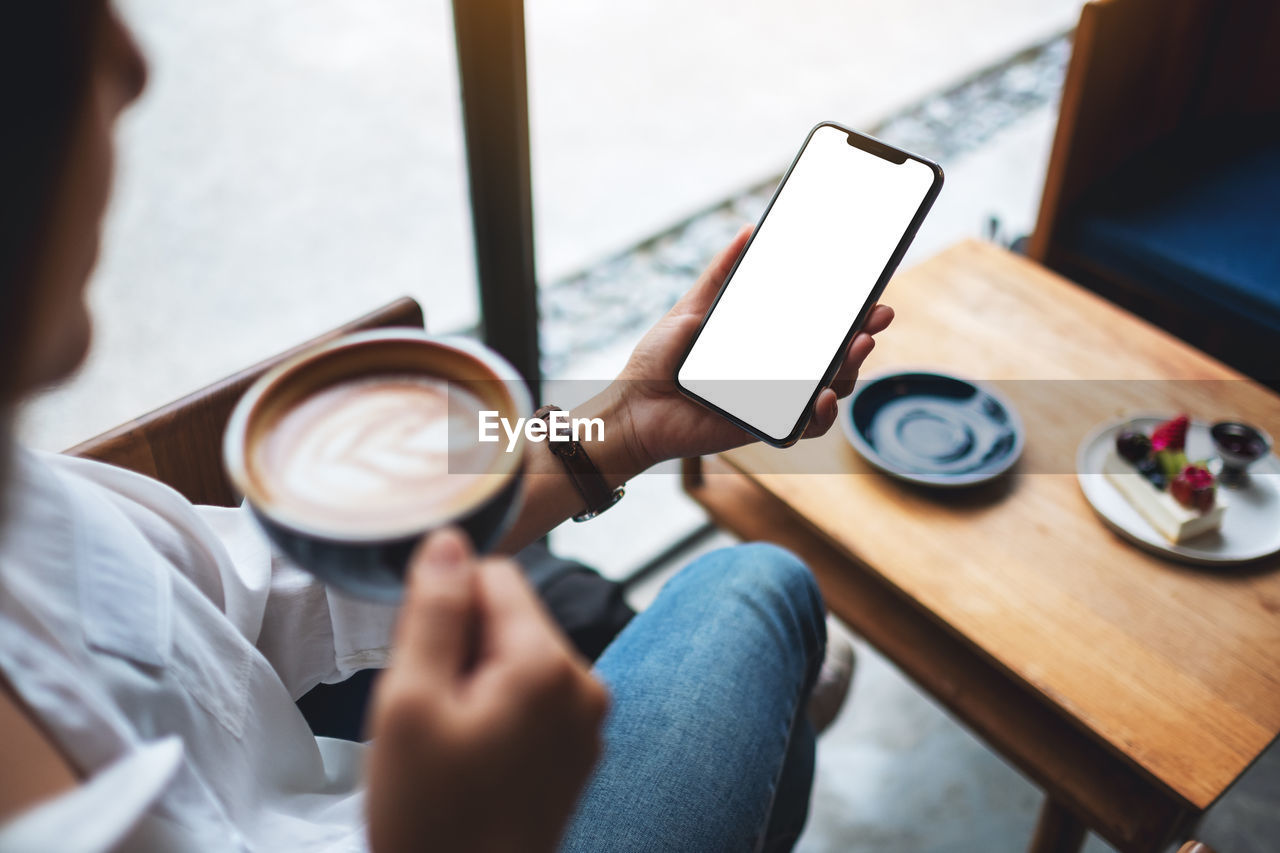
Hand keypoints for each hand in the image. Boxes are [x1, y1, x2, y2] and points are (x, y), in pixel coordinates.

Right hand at [366, 529, 608, 852]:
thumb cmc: (432, 819)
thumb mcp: (410, 704)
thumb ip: (435, 612)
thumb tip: (450, 540)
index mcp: (548, 665)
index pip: (496, 575)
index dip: (446, 606)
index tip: (422, 658)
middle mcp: (585, 684)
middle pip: (511, 617)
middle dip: (462, 648)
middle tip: (432, 712)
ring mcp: (588, 721)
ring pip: (518, 657)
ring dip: (476, 681)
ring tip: (451, 742)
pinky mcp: (579, 750)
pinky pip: (533, 698)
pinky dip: (497, 711)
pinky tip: (472, 758)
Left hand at [612, 225, 894, 467]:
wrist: (631, 406)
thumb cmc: (658, 362)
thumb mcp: (692, 308)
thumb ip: (721, 274)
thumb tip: (749, 230)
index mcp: (768, 344)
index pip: (821, 329)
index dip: (851, 314)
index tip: (873, 295)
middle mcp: (779, 374)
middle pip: (837, 359)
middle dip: (863, 337)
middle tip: (876, 316)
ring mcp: (775, 403)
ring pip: (831, 391)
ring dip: (851, 371)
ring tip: (855, 347)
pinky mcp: (764, 430)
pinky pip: (804, 428)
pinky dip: (820, 415)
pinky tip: (821, 397)